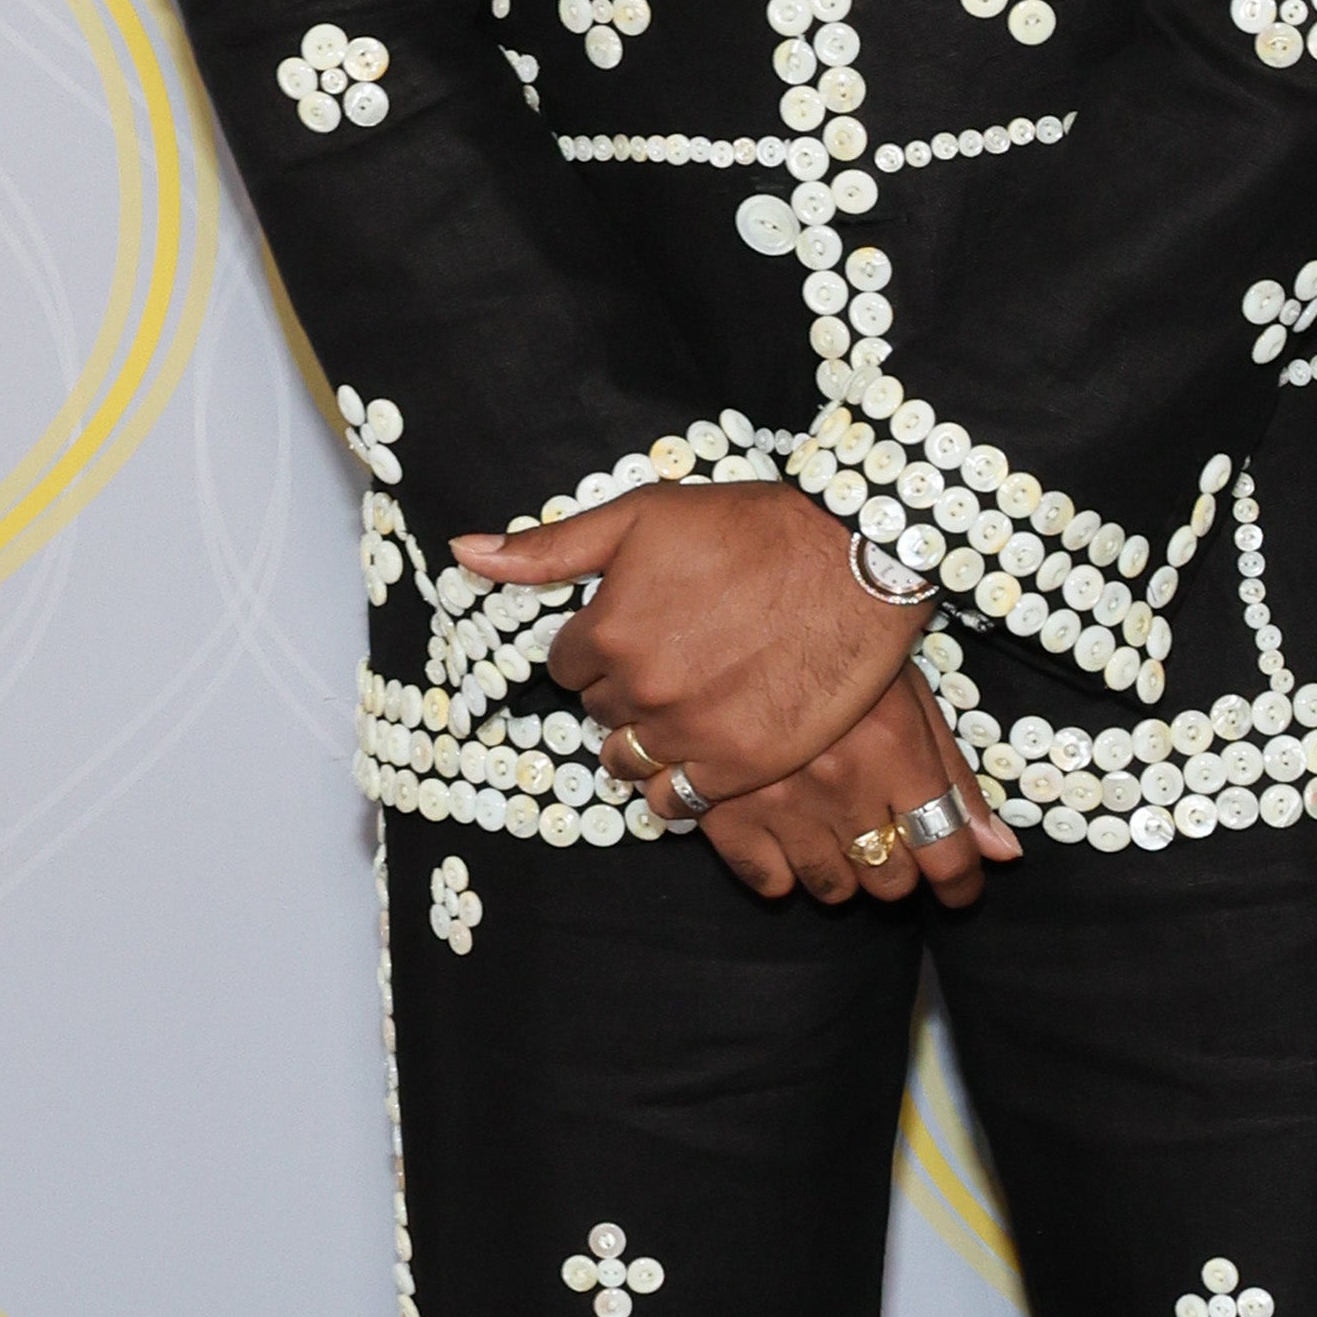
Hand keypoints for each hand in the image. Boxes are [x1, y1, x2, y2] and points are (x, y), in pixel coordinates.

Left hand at [451, 475, 913, 810]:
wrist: (852, 560)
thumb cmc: (749, 528)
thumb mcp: (641, 517)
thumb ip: (550, 547)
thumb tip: (464, 553)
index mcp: (608, 630)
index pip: (567, 666)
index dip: (600, 647)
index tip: (639, 631)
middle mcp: (640, 689)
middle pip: (601, 713)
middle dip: (626, 691)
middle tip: (674, 662)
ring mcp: (690, 732)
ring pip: (631, 761)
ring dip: (648, 740)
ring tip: (687, 709)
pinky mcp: (740, 765)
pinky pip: (678, 799)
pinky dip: (681, 782)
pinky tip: (704, 748)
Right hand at [699, 667, 1020, 909]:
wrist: (728, 609)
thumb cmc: (834, 646)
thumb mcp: (907, 693)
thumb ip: (953, 777)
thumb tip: (1002, 852)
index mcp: (894, 747)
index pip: (946, 851)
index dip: (960, 883)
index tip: (959, 889)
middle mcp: (841, 782)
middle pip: (891, 879)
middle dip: (900, 867)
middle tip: (887, 837)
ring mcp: (778, 801)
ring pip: (832, 887)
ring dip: (844, 872)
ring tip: (836, 832)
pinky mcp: (722, 810)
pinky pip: (767, 880)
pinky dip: (783, 872)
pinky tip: (787, 837)